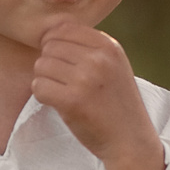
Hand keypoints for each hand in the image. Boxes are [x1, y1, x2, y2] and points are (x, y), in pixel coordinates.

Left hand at [33, 20, 169, 169]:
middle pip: (49, 47)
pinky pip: (38, 87)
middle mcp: (99, 59)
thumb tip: (49, 32)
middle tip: (62, 82)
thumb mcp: (114, 66)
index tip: (63, 63)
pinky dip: (42, 96)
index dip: (54, 44)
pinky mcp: (73, 101)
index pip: (64, 28)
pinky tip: (57, 103)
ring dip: (45, 80)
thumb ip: (89, 47)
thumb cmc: (116, 104)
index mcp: (109, 46)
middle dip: (49, 64)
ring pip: (41, 66)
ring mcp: (86, 79)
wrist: (130, 141)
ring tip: (62, 93)